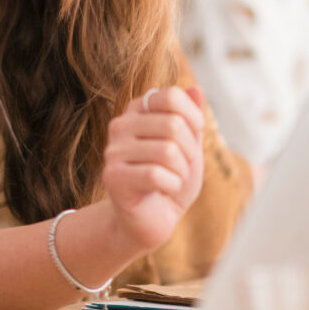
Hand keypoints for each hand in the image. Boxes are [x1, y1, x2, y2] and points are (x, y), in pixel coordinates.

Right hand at [101, 86, 204, 255]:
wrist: (150, 220)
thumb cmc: (170, 181)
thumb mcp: (189, 148)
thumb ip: (192, 120)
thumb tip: (195, 89)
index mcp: (137, 111)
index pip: (170, 96)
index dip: (193, 117)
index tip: (194, 136)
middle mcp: (120, 125)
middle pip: (172, 124)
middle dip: (190, 151)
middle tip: (183, 167)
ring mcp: (113, 150)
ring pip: (167, 151)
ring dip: (181, 172)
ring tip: (174, 180)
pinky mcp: (113, 176)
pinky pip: (155, 174)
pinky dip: (172, 185)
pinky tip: (165, 190)